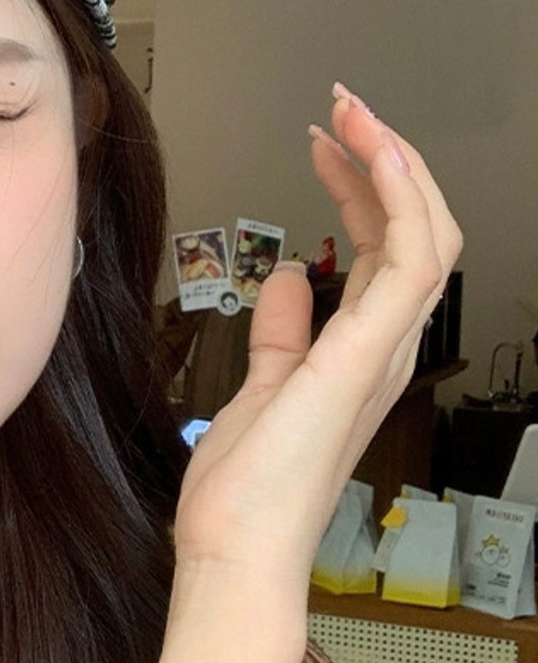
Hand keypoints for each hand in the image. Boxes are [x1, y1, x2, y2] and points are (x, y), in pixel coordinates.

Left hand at [172, 87, 461, 586]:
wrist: (235, 552)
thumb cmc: (244, 494)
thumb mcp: (260, 389)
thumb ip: (282, 334)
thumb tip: (289, 284)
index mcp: (361, 352)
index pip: (383, 248)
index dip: (363, 187)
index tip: (322, 144)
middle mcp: (384, 348)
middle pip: (417, 230)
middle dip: (387, 160)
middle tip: (343, 110)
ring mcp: (382, 351)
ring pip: (427, 234)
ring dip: (395, 164)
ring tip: (352, 115)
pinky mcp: (365, 356)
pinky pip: (409, 261)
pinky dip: (398, 199)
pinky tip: (370, 156)